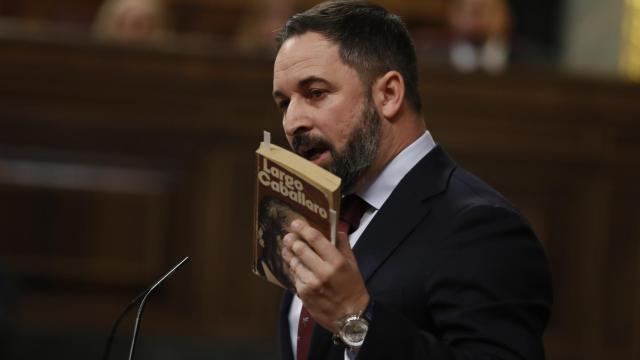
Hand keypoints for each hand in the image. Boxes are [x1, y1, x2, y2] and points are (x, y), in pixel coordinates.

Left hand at [281, 219, 369, 333]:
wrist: (350, 316)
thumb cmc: (353, 288)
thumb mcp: (353, 264)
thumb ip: (343, 245)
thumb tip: (336, 228)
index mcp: (336, 262)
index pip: (315, 239)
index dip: (303, 228)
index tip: (296, 223)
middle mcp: (322, 272)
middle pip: (300, 249)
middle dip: (292, 240)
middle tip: (288, 236)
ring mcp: (310, 284)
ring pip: (294, 263)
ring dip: (290, 255)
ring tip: (288, 249)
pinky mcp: (303, 294)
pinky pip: (294, 277)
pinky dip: (294, 270)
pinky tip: (296, 267)